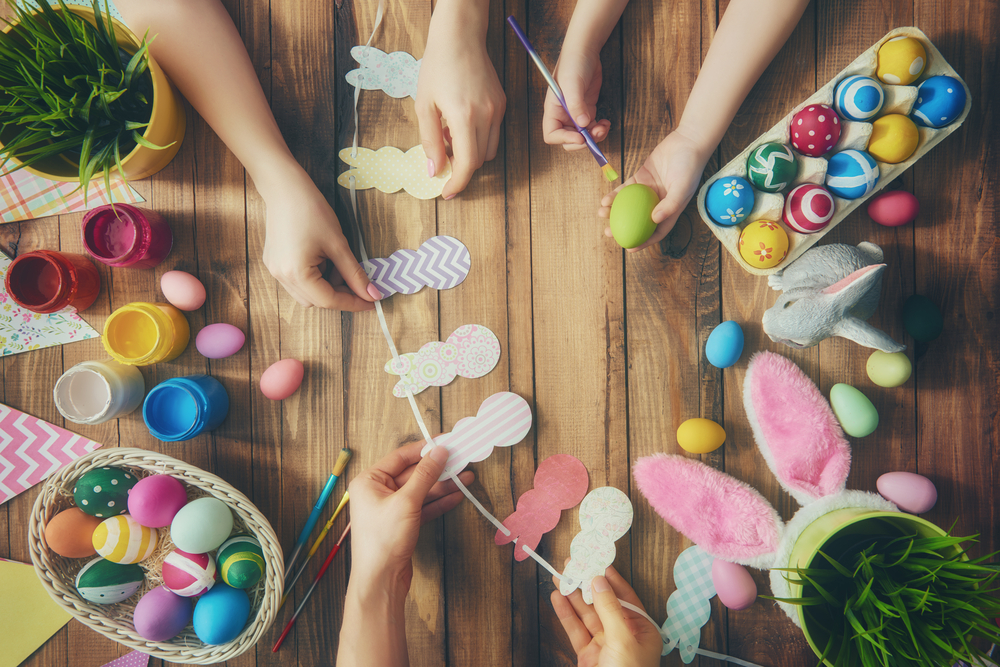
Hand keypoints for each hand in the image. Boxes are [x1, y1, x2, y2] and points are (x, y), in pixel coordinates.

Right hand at [260, 167, 379, 310]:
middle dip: (339, 293)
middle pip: (317, 301)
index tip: (372, 302)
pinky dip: (314, 277)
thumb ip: (355, 274)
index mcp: (297, 274)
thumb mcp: (338, 244)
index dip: (353, 302)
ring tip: (335, 260)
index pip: (329, 301)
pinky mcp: (274, 263)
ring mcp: (275, 271)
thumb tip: (372, 294)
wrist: (284, 187)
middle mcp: (282, 277)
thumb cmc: (311, 211)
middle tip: (356, 279)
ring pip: (307, 293)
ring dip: (326, 285)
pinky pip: (298, 282)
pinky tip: (322, 257)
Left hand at [347, 441, 473, 589]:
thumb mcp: (407, 501)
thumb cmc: (383, 540)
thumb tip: (439, 452)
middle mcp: (378, 492)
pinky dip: (439, 501)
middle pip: (413, 473)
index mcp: (369, 481)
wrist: (381, 580)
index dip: (425, 449)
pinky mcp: (402, 523)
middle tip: (461, 460)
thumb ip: (425, 474)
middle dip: (438, 469)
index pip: (400, 457)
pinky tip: (457, 495)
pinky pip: (423, 506)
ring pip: (421, 490)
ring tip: (467, 477)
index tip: (446, 442)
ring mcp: (391, 508)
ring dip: (443, 485)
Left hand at [416, 9, 504, 199]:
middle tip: (441, 153)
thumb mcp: (424, 105)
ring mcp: (497, 110)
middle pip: (479, 160)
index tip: (448, 192)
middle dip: (460, 165)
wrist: (460, 37)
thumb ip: (429, 140)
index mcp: (464, 117)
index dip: (458, 182)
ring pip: (488, 150)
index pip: (467, 163)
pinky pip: (493, 133)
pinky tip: (461, 122)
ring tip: (450, 133)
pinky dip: (478, 138)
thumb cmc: (437, 67)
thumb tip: (434, 170)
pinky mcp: (501, 104)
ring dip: (470, 152)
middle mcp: (486, 116)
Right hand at [542, 46, 609, 148]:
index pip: (552, 135)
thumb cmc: (573, 64)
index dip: (565, 139)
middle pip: (569, 139)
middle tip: (596, 134)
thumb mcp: (573, 84)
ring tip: (604, 126)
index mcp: (554, 110)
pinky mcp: (587, 110)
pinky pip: (592, 128)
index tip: (580, 136)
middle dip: (583, 140)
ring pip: (583, 136)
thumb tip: (583, 125)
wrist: (585, 51)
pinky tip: (606, 122)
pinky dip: (600, 129)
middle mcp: (563, 115)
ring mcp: (576, 114)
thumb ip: (576, 105)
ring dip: (595, 136)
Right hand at [551, 566, 662, 666]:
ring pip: (586, 615)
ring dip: (573, 596)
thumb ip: (610, 609)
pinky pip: (576, 630)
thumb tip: (599, 581)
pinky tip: (557, 598)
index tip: (597, 560)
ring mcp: (605, 645)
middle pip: (603, 602)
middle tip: (572, 564)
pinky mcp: (588, 656)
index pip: (626, 596)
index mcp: (642, 630)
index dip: (610, 578)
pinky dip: (565, 614)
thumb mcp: (622, 639)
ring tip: (559, 576)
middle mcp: (624, 635)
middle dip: (587, 584)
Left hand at [599, 128, 711, 251]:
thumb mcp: (682, 187)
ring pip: (628, 205)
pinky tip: (605, 199)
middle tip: (608, 232)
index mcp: (670, 210)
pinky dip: (615, 194)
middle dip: (622, 228)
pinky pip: (626, 189)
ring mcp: (649, 190)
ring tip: (602, 214)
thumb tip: (654, 220)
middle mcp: (658, 202)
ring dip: (614, 211)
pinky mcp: (642, 177)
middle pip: (638, 220)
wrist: (688, 142)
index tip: (629, 248)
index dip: (643, 242)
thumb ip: (670, 204)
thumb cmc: (689, 166)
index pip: (656, 231)